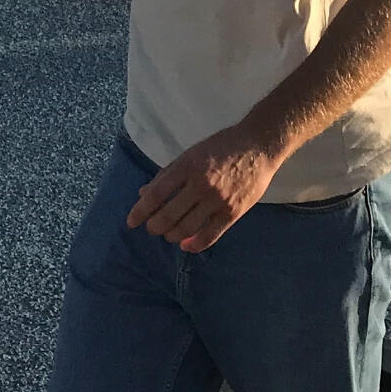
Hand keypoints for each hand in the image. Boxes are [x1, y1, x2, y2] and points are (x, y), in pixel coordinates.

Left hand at [126, 125, 279, 251]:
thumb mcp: (191, 153)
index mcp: (187, 165)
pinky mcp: (232, 213)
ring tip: (169, 234)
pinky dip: (193, 245)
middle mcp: (201, 184)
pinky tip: (186, 245)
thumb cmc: (222, 146)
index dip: (140, 211)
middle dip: (154, 226)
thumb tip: (144, 193)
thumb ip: (168, 174)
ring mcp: (217, 200)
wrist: (259, 146)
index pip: (156, 194)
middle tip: (152, 228)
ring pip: (185, 229)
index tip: (131, 222)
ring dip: (171, 236)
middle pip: (168, 216)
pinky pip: (208, 237)